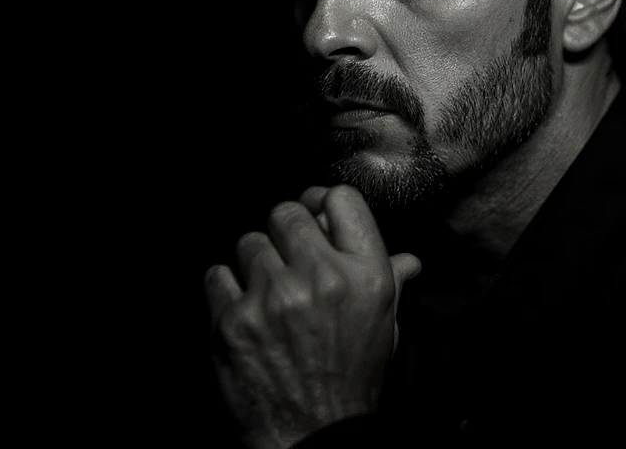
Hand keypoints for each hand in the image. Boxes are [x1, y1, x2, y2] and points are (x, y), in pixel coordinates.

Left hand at [205, 185, 420, 448]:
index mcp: (366, 276)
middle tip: (286, 257)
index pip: (341, 200)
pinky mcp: (233, 320)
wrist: (312, 433)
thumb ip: (390, 284)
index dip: (323, 202)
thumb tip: (408, 260)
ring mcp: (273, 298)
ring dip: (254, 263)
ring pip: (249, 241)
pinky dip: (225, 290)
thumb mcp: (383, 329)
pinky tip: (243, 310)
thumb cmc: (350, 379)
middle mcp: (322, 279)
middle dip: (284, 232)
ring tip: (266, 292)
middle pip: (287, 212)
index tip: (314, 215)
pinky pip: (217, 274)